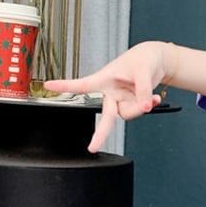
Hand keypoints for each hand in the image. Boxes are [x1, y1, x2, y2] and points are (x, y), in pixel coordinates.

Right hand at [42, 41, 169, 153]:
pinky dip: (149, 105)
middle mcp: (112, 93)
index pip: (84, 85)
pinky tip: (154, 98)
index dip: (65, 86)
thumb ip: (143, 88)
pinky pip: (140, 110)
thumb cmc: (143, 59)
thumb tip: (146, 106)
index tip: (48, 86)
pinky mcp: (133, 103)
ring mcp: (122, 100)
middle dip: (100, 133)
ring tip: (150, 96)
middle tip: (92, 148)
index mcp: (105, 79)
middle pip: (106, 115)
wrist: (156, 60)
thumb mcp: (143, 70)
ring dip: (140, 107)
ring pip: (129, 113)